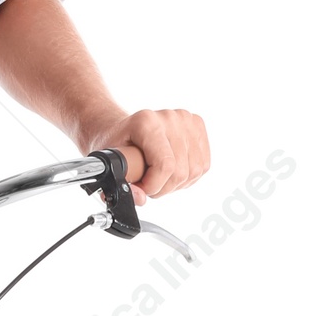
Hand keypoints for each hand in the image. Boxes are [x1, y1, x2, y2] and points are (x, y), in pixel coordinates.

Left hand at [81, 108, 209, 200]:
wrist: (123, 129)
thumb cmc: (117, 143)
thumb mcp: (112, 164)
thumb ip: (123, 183)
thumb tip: (140, 198)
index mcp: (146, 122)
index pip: (165, 165)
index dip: (154, 186)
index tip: (141, 188)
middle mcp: (170, 117)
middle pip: (180, 171)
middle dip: (163, 187)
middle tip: (148, 183)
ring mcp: (186, 119)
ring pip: (194, 171)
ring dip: (176, 183)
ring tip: (159, 177)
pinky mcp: (197, 125)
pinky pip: (203, 164)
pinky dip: (188, 176)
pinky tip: (172, 171)